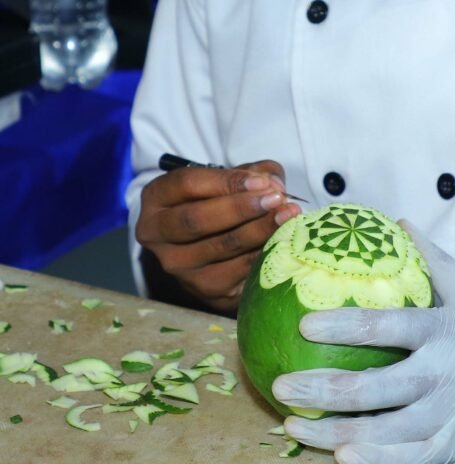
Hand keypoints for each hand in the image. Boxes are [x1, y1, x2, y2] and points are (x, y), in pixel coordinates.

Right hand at [136, 161, 300, 313]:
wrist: (210, 245)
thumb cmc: (220, 200)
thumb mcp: (230, 178)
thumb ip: (253, 173)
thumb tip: (274, 185)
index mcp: (157, 198)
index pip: (187, 185)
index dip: (227, 182)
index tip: (261, 181)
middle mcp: (157, 235)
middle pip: (196, 220)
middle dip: (240, 208)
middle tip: (276, 200)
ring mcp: (178, 266)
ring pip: (219, 248)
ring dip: (258, 231)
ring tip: (287, 216)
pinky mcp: (203, 290)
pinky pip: (236, 272)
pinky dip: (262, 254)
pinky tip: (282, 241)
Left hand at [275, 221, 454, 463]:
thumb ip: (431, 258)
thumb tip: (396, 222)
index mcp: (445, 329)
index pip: (385, 327)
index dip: (342, 325)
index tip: (306, 323)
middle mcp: (443, 374)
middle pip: (372, 387)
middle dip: (320, 387)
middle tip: (282, 383)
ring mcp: (448, 415)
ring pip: (380, 430)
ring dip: (330, 431)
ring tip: (291, 425)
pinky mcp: (453, 445)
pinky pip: (406, 459)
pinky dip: (372, 459)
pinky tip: (338, 454)